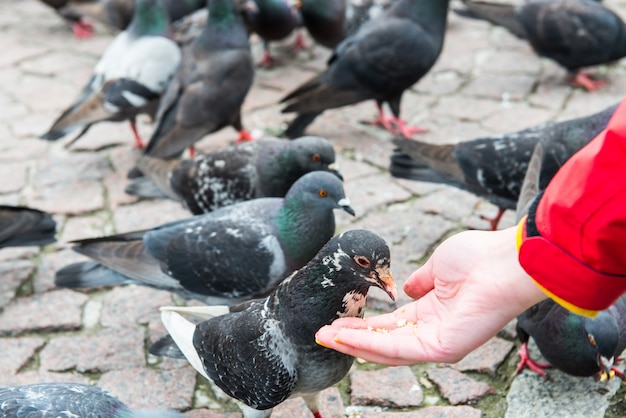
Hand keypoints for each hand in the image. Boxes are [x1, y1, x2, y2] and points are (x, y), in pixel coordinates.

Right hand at [316, 226, 546, 365]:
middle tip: (322, 334)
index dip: (361, 326)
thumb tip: (404, 289)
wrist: (505, 261)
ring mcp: (437, 342)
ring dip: (353, 344)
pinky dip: (370, 345)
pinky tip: (345, 338)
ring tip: (325, 337)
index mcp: (430, 313)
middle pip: (382, 342)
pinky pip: (398, 349)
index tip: (336, 323)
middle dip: (350, 339)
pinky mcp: (442, 348)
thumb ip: (419, 281)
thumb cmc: (478, 258)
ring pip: (386, 350)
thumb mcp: (437, 267)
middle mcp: (431, 331)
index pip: (389, 326)